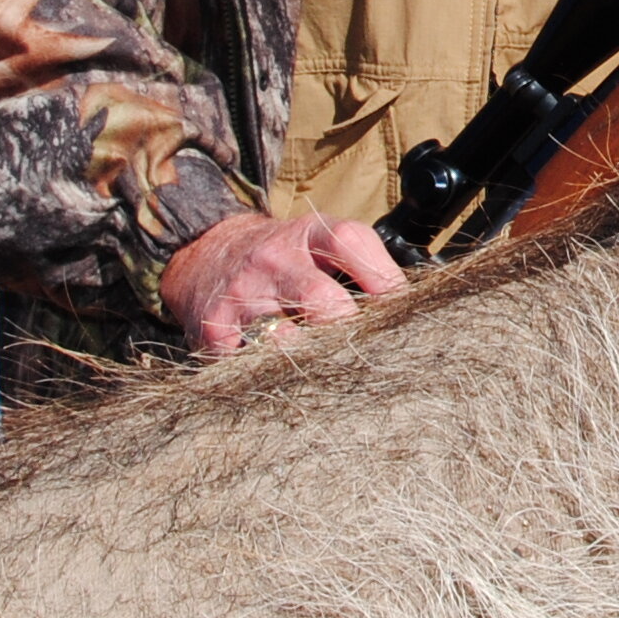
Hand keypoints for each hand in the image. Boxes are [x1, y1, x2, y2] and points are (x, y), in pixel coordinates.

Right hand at [158, 208, 406, 354]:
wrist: (204, 254)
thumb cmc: (280, 259)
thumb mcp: (317, 244)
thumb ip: (361, 266)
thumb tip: (413, 307)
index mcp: (308, 235)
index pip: (349, 242)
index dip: (381, 276)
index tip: (399, 309)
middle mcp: (273, 260)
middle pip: (320, 299)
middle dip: (348, 330)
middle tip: (366, 352)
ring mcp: (242, 296)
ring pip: (284, 341)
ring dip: (313, 363)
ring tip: (331, 376)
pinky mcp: (216, 330)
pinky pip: (249, 365)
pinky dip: (272, 378)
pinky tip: (289, 381)